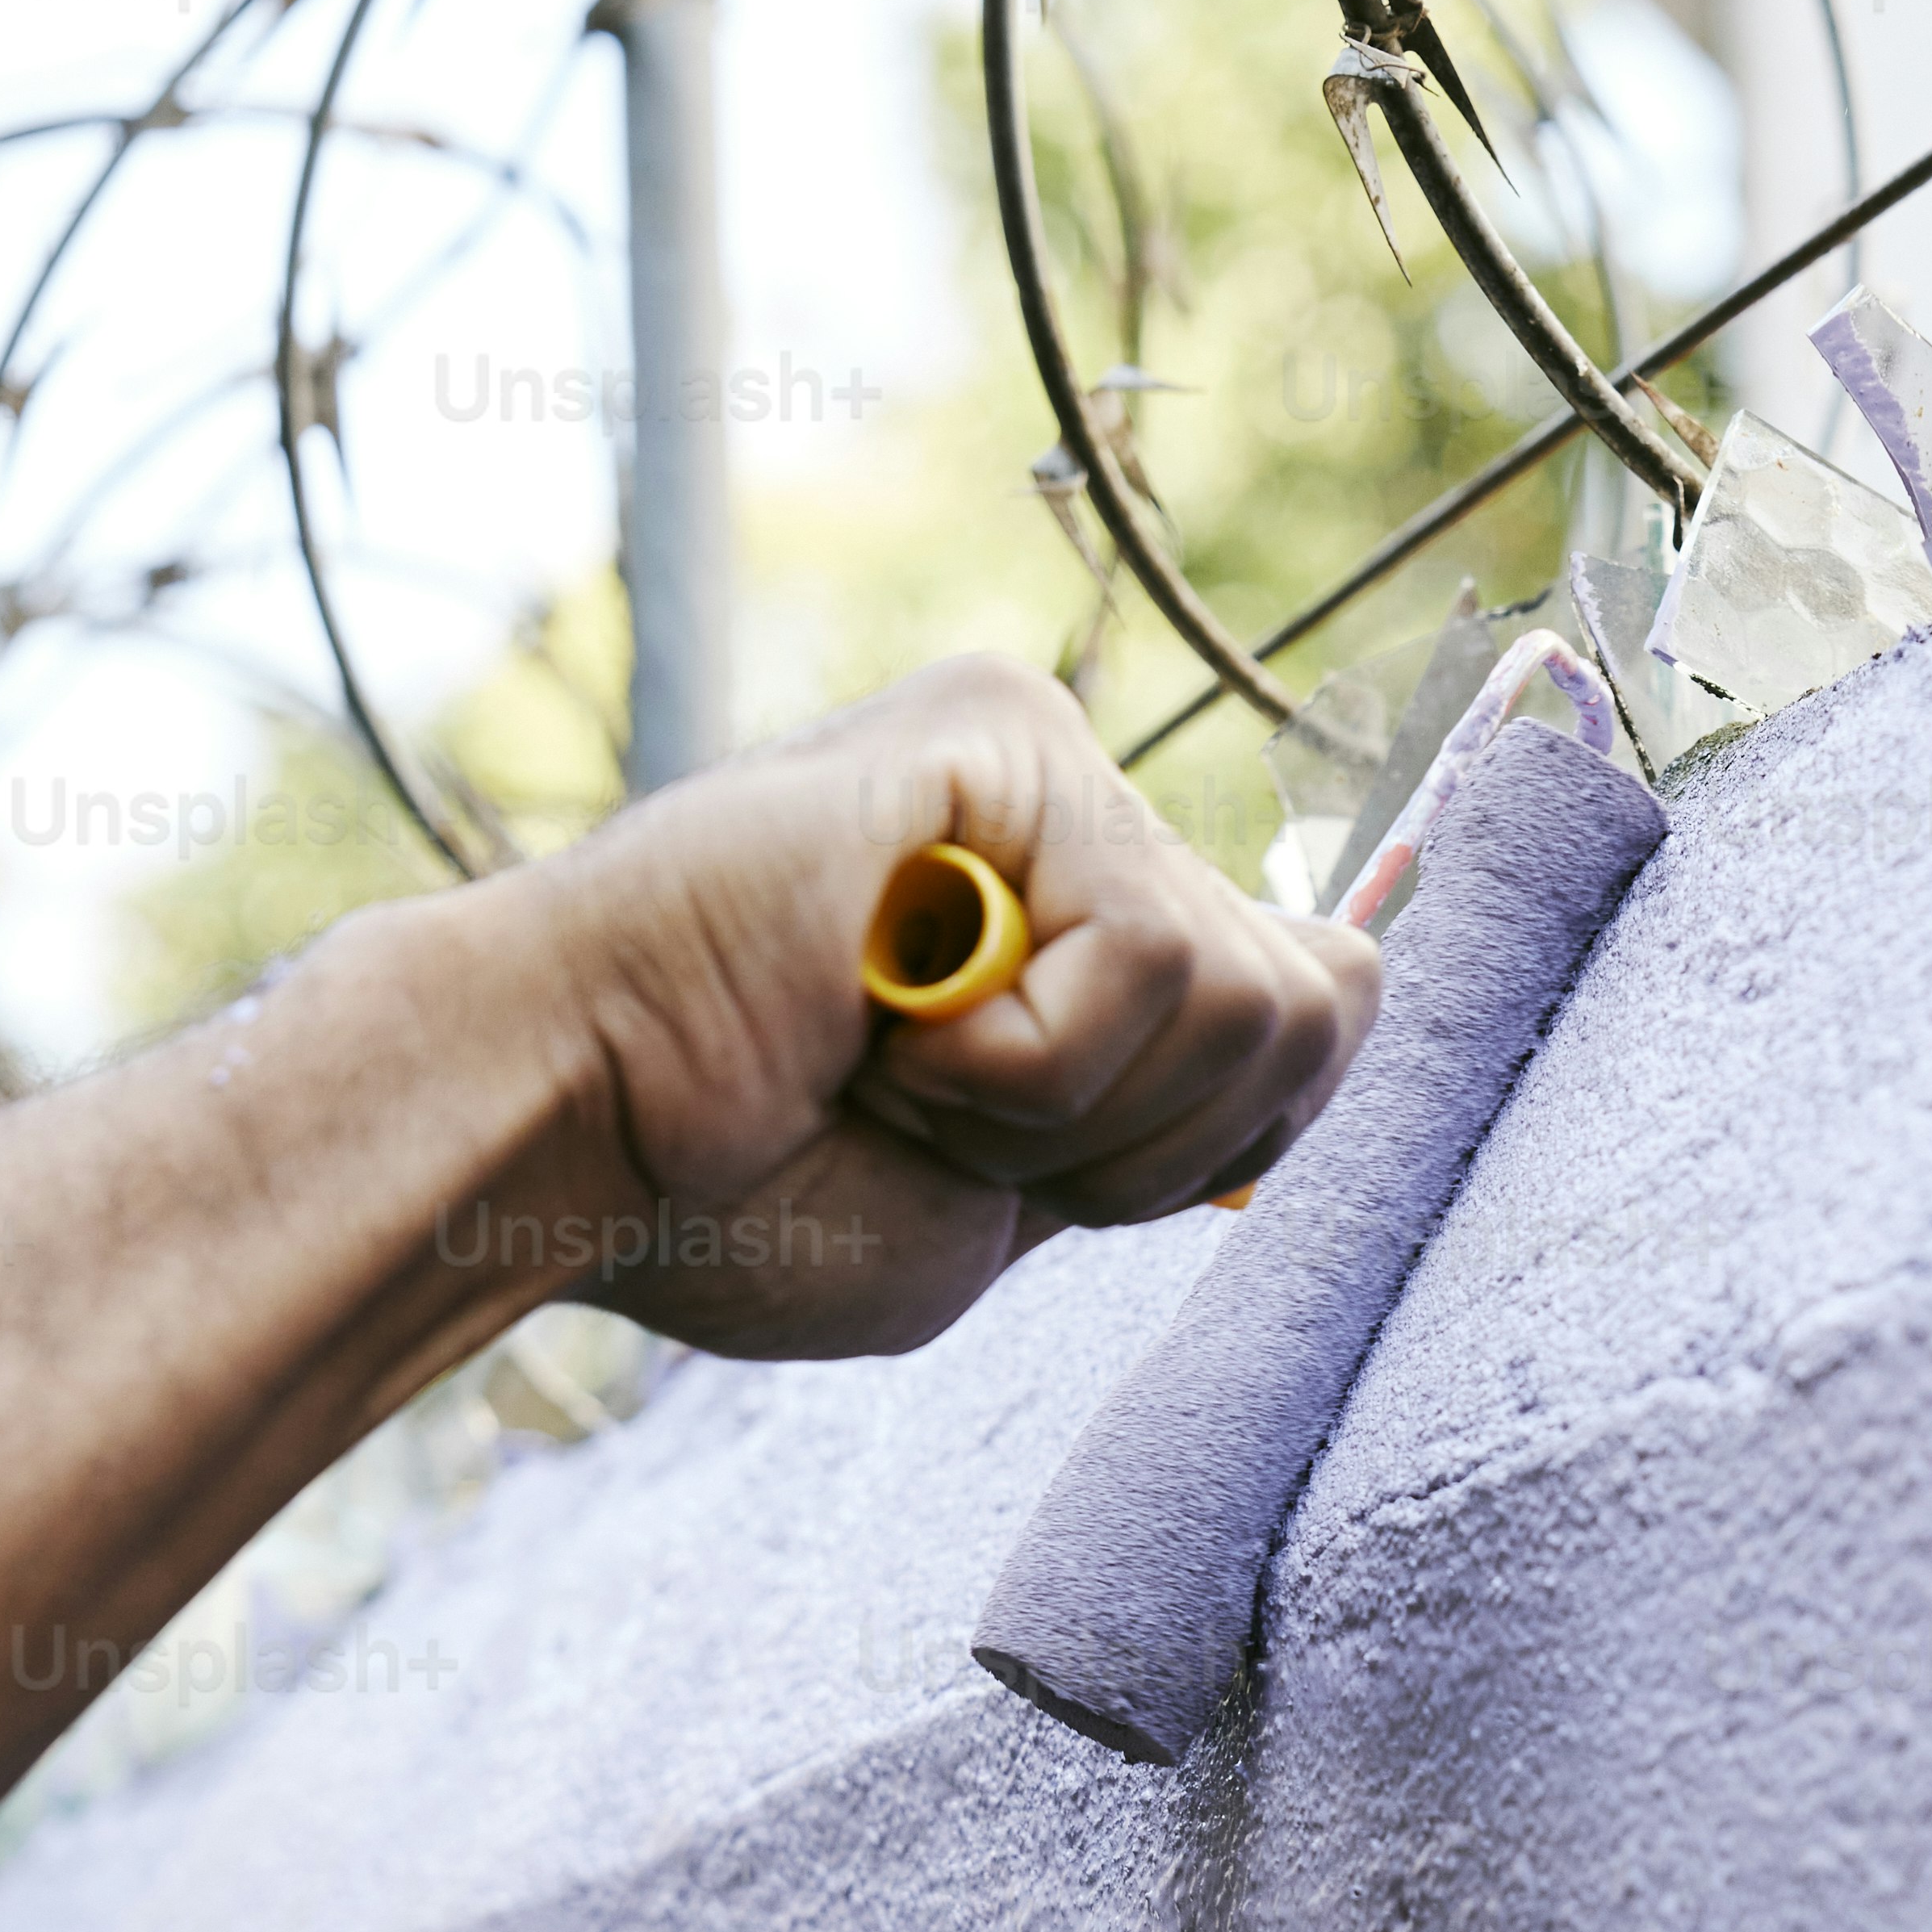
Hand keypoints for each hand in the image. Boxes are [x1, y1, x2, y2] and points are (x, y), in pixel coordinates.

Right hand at [518, 653, 1379, 1359]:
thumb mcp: (1031, 1198)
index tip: (1032, 1171)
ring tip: (903, 1068)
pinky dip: (1027, 1059)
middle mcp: (1084, 823)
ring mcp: (1046, 767)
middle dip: (1147, 1149)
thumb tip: (1354, 971)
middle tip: (951, 1122)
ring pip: (1249, 992)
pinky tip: (886, 1021)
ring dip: (1074, 1111)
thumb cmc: (750, 1195)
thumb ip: (1187, 1110)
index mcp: (1093, 928)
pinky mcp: (1002, 734)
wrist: (577, 1145)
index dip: (1215, 1144)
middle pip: (1316, 1015)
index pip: (1323, 1011)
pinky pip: (1154, 949)